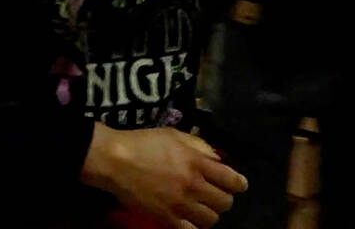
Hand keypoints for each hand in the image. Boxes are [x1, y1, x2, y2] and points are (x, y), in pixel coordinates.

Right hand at [82, 125, 247, 228]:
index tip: (239, 184)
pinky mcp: (167, 218)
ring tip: (202, 207)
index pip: (231, 179)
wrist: (115, 160)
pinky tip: (190, 220)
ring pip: (212, 219)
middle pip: (225, 202)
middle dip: (224, 198)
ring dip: (211, 213)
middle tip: (216, 194)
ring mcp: (180, 204)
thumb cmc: (144, 142)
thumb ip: (199, 146)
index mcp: (197, 162)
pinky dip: (195, 227)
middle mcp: (193, 185)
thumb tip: (217, 159)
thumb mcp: (175, 135)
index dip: (239, 183)